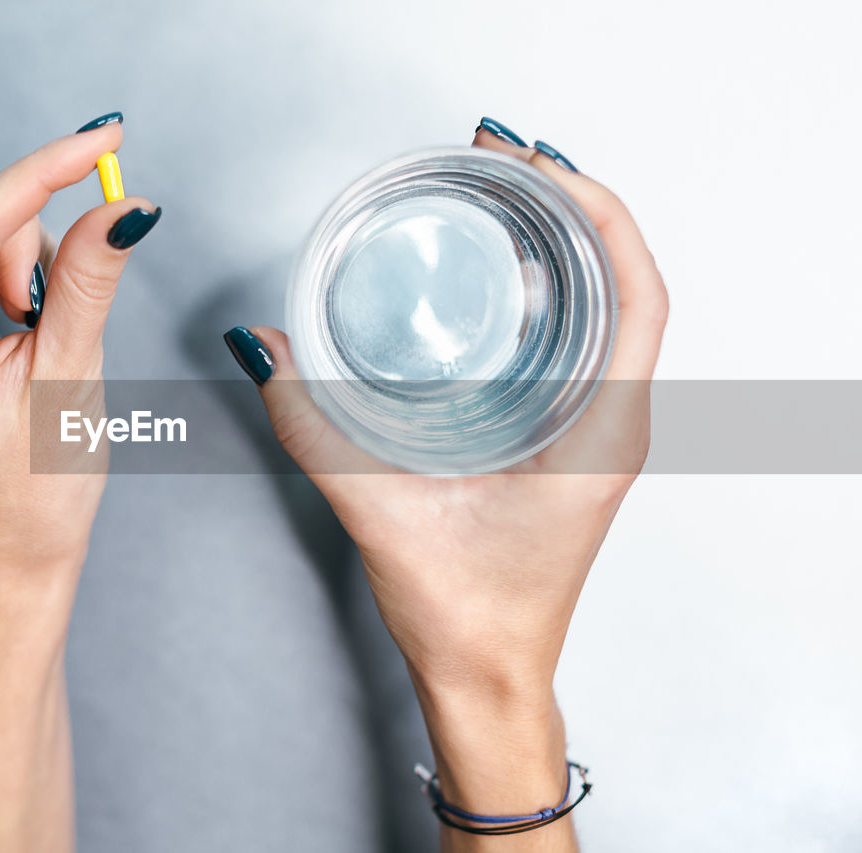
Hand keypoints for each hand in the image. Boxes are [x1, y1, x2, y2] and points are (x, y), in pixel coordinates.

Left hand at [0, 124, 160, 605]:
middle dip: (4, 214)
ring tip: (33, 318)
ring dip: (0, 240)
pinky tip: (19, 316)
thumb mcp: (70, 380)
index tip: (101, 144)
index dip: (45, 171)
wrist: (9, 556)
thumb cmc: (36, 494)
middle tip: (44, 288)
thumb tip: (121, 205)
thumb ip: (88, 281)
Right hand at [227, 124, 666, 840]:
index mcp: (601, 432)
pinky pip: (585, 337)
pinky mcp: (573, 435)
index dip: (600, 213)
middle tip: (500, 163)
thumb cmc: (467, 612)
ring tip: (501, 196)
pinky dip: (554, 287)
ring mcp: (600, 428)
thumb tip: (265, 348)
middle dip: (573, 207)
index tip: (539, 168)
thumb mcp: (378, 510)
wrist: (489, 675)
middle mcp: (615, 421)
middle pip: (625, 281)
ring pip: (610, 306)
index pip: (638, 292)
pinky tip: (499, 272)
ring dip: (565, 243)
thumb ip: (312, 427)